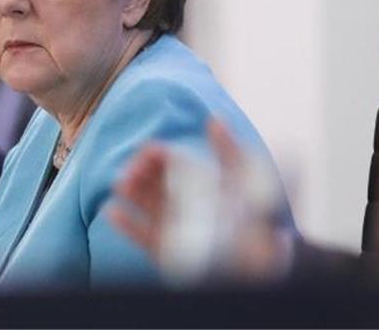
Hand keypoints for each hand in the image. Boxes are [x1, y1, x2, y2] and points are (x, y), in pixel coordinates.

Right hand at [109, 119, 291, 281]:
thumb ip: (229, 150)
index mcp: (198, 178)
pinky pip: (144, 236)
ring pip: (146, 205)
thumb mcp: (248, 176)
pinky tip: (112, 211)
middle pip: (153, 181)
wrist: (265, 258)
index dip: (157, 154)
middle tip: (130, 171)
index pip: (171, 160)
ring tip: (121, 184)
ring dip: (131, 193)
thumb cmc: (258, 214)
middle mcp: (182, 199)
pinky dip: (127, 225)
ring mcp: (173, 224)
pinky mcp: (168, 249)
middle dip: (139, 172)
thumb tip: (214, 119)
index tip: (148, 150)